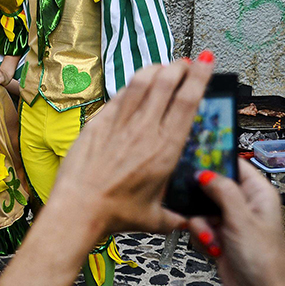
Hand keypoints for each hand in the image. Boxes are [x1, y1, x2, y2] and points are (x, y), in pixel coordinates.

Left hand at [49, 57, 213, 235]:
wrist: (78, 208)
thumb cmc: (115, 214)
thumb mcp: (154, 219)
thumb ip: (174, 217)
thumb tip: (188, 222)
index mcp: (166, 149)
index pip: (187, 101)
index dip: (200, 77)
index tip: (206, 62)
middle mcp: (145, 130)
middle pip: (166, 83)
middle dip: (180, 67)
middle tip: (187, 63)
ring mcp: (119, 123)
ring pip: (140, 82)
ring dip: (155, 69)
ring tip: (164, 67)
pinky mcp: (98, 123)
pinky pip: (119, 96)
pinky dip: (131, 86)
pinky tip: (136, 86)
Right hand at [188, 161, 284, 285]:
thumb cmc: (260, 258)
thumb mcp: (241, 220)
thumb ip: (222, 192)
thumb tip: (204, 172)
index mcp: (258, 193)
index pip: (235, 164)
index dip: (215, 160)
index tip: (194, 159)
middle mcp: (244, 203)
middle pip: (212, 186)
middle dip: (202, 201)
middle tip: (200, 211)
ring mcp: (230, 219)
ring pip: (201, 208)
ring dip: (201, 225)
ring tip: (212, 240)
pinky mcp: (219, 234)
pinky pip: (199, 226)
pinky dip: (202, 237)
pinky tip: (213, 249)